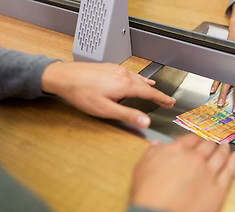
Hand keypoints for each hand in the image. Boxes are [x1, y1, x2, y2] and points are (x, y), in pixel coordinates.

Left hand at [41, 62, 175, 127]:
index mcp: (125, 85)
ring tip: (155, 89)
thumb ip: (128, 115)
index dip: (162, 98)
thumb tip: (145, 121)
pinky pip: (129, 72)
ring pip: (138, 78)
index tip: (170, 102)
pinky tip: (136, 78)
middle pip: (146, 85)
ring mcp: (116, 69)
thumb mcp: (106, 109)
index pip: (150, 93)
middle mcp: (123, 75)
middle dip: (157, 93)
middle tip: (166, 100)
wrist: (64, 76)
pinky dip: (137, 77)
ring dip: (148, 85)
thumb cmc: (82, 93)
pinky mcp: (109, 67)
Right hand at [131, 134, 234, 211]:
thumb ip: (152, 152)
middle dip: (211, 141)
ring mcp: (208, 172)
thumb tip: (157, 144)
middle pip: (207, 145)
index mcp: (178, 150)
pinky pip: (229, 171)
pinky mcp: (218, 188)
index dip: (196, 137)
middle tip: (214, 139)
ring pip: (221, 155)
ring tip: (226, 145)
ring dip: (224, 148)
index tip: (198, 137)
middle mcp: (195, 157)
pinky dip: (234, 162)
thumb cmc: (148, 194)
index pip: (191, 138)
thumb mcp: (142, 167)